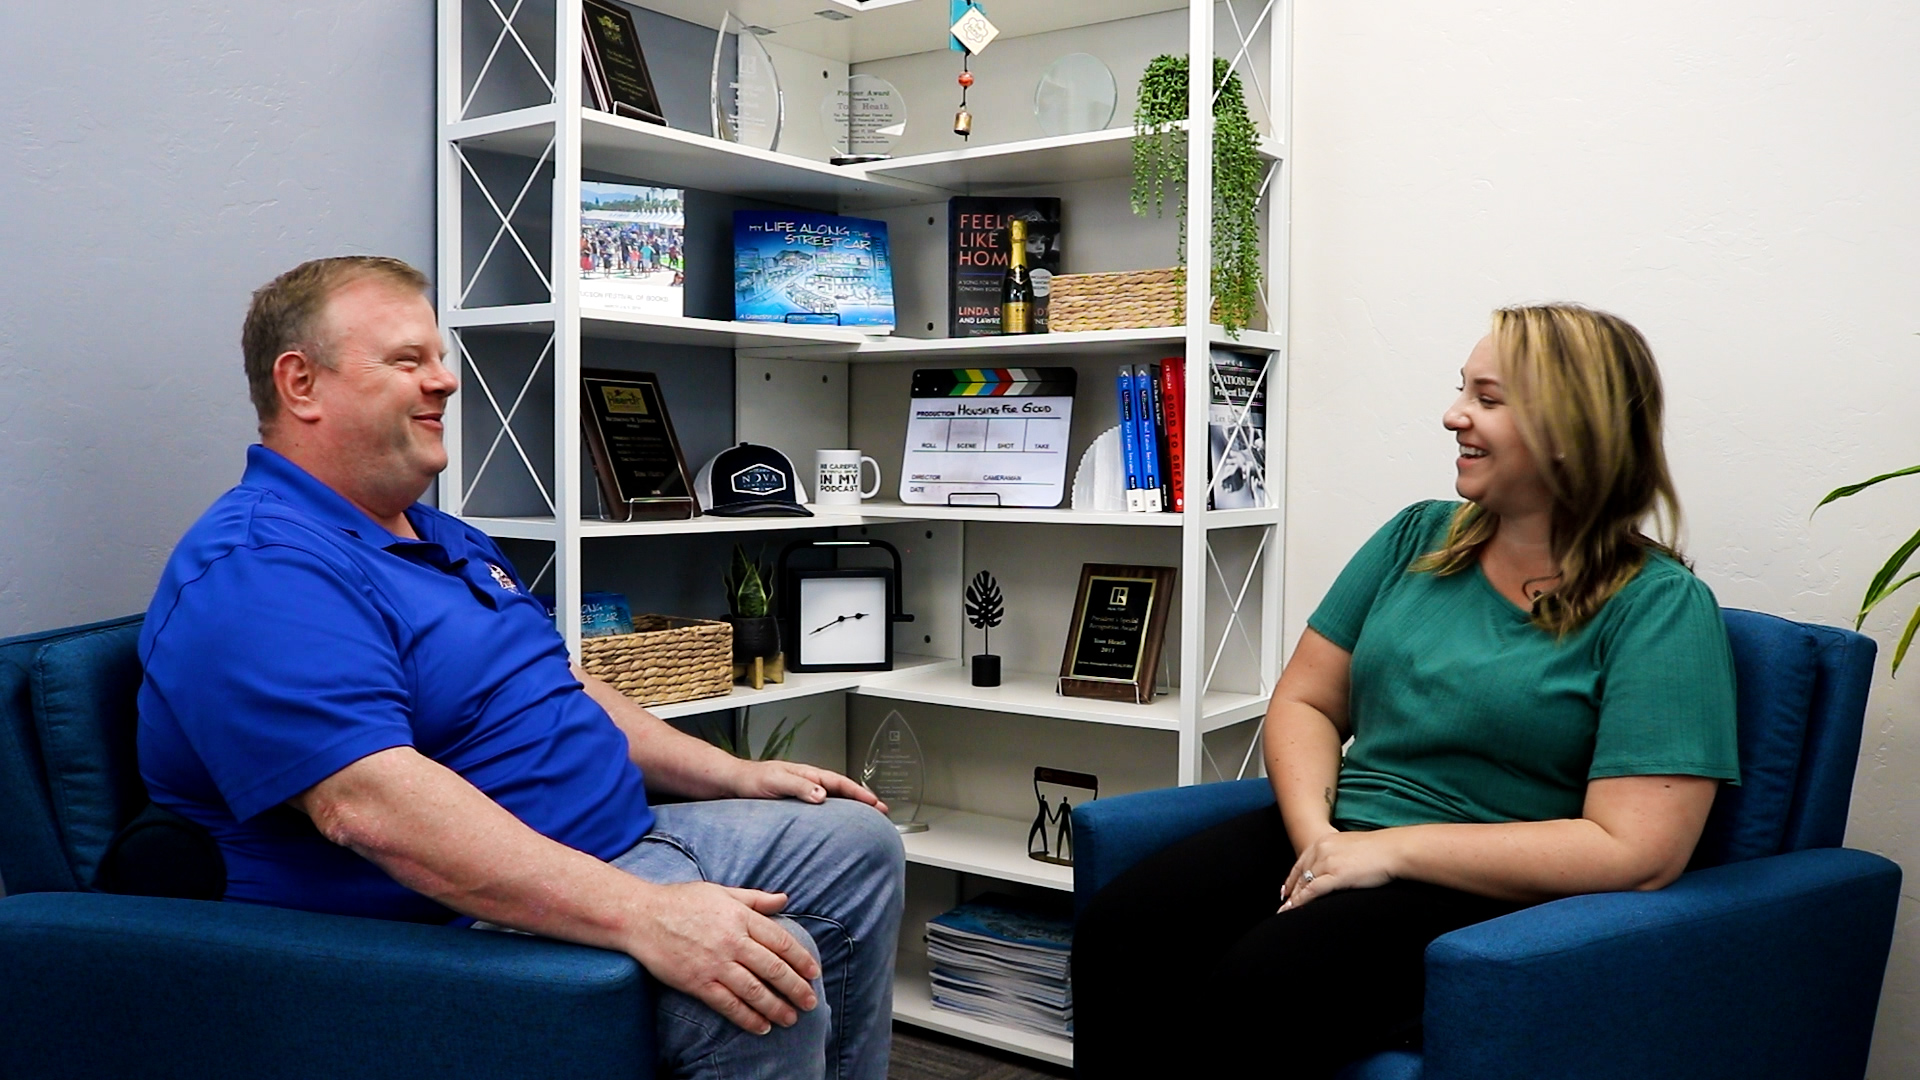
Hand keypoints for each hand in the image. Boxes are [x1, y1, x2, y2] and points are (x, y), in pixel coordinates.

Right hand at [627, 881, 821, 1034]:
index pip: (781, 941)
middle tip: (811, 1002)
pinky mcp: (698, 983)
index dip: (801, 959)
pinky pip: (729, 1004)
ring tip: (792, 1018)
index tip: (814, 972)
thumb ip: (755, 899)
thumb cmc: (681, 901)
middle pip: (773, 968)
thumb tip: (784, 899)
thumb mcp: (721, 892)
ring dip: (777, 1007)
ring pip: (755, 990)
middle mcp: (732, 941)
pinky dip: (748, 1017)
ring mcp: (715, 964)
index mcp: (741, 917)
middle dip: (796, 988)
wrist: (641, 917)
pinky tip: (762, 1026)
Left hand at [732, 759, 889, 814]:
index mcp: (807, 774)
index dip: (860, 793)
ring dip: (849, 808)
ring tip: (863, 820)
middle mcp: (807, 782)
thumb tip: (822, 795)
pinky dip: (833, 815)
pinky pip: (819, 809)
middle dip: (862, 800)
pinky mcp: (793, 805)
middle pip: (841, 791)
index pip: (841, 783)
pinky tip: (834, 827)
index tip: (876, 804)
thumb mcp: (775, 781)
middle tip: (880, 812)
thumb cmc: (751, 780)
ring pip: (833, 799)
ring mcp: (801, 793)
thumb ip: (799, 786)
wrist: (730, 784)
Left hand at [1279, 828, 1401, 910]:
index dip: (1292, 878)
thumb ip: (1339, 855)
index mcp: (1324, 841)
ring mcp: (1327, 861)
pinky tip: (1293, 910)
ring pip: (1303, 883)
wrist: (1394, 850)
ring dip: (1292, 899)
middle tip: (1283, 905)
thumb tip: (1336, 868)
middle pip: (1300, 873)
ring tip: (1285, 912)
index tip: (1286, 890)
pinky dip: (1300, 902)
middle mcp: (1321, 849)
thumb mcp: (1352, 847)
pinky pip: (1311, 891)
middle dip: (1290, 890)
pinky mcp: (1335, 875)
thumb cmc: (1380, 851)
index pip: (1302, 861)